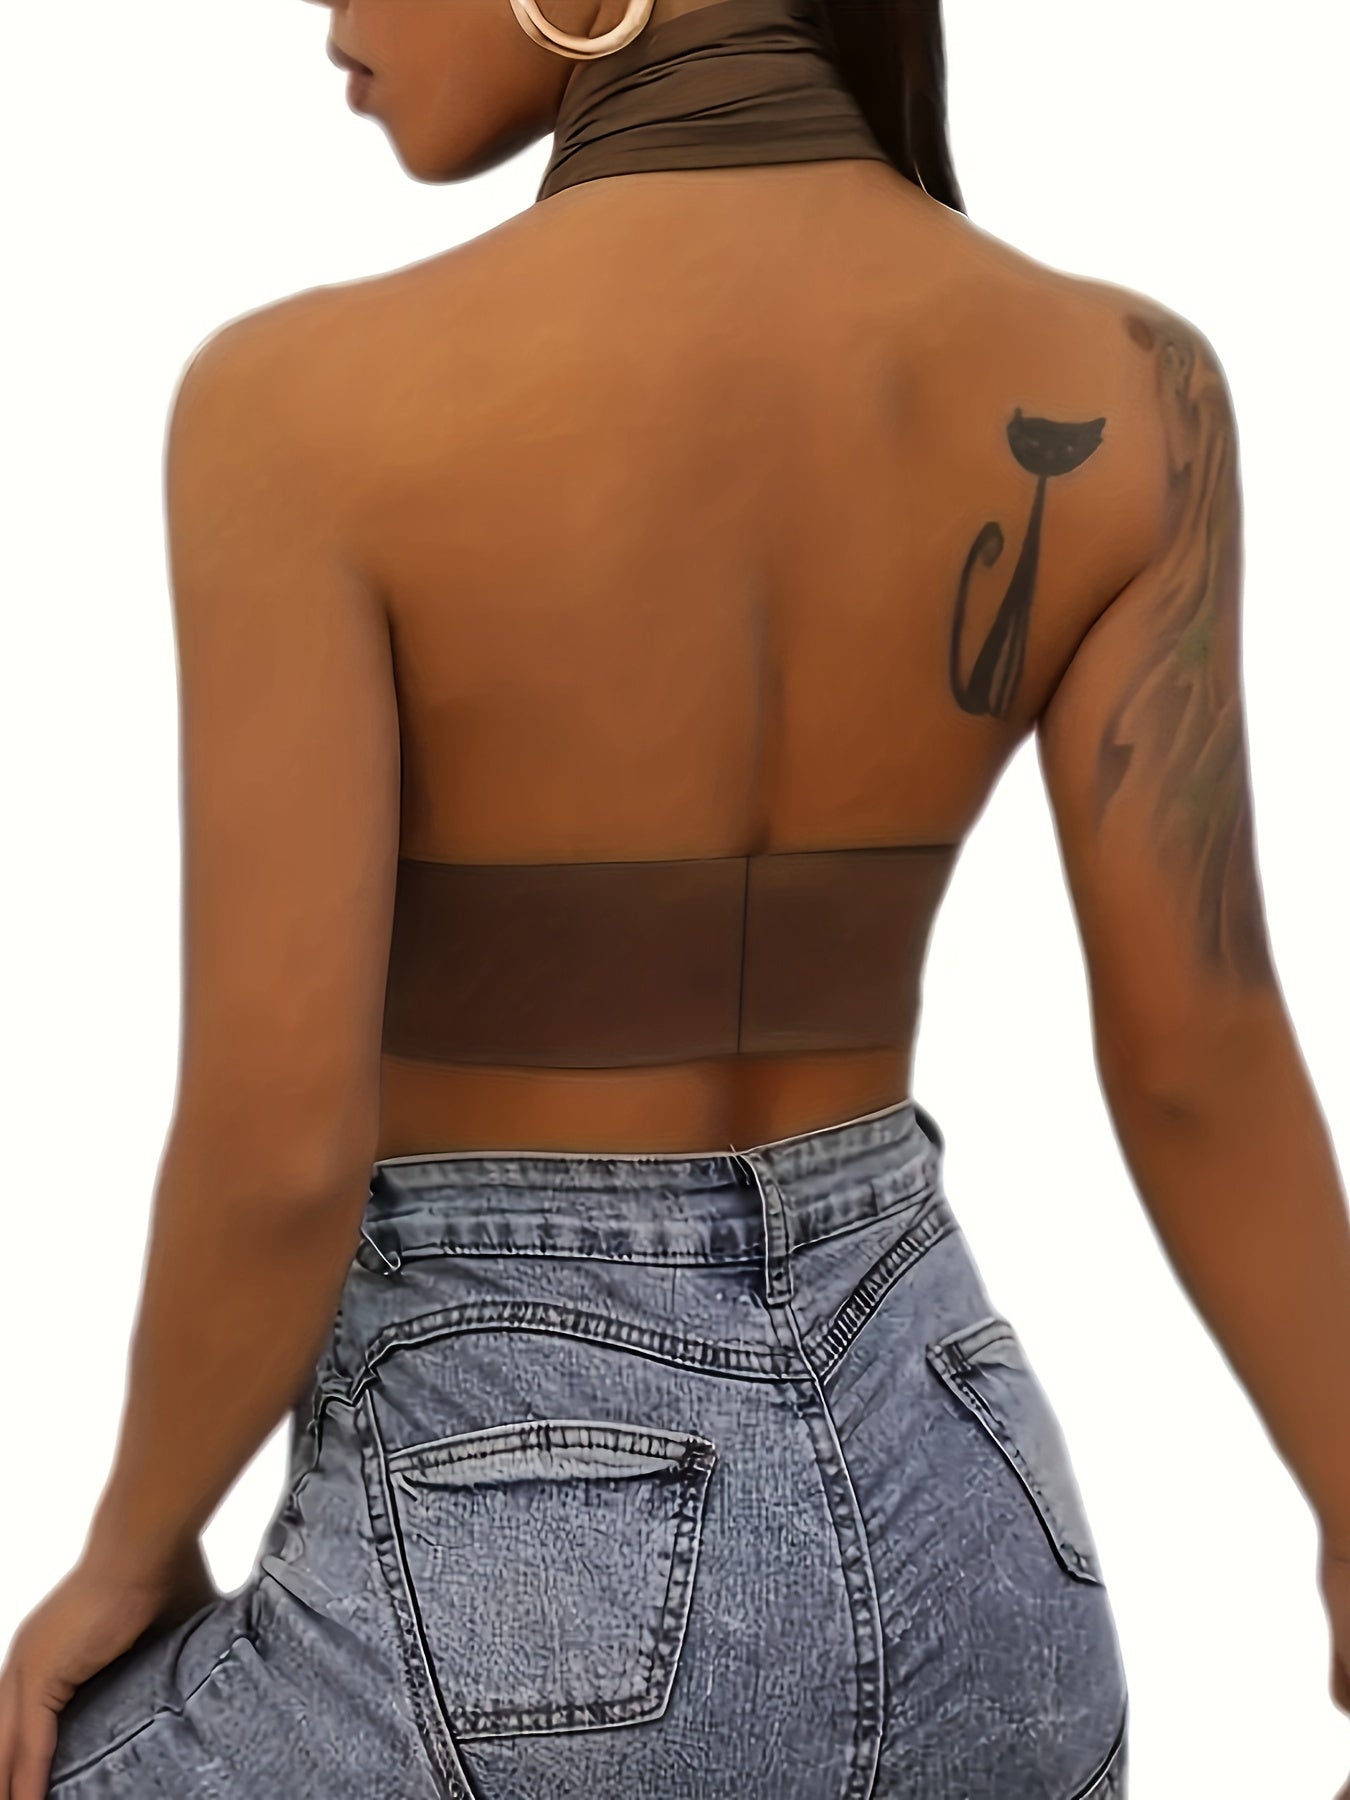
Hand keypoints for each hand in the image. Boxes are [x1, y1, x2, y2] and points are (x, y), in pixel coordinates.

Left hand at [0, 1539, 219, 1799]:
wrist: (148, 1541)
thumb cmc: (167, 1565)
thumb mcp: (170, 1624)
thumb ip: (175, 1652)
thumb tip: (213, 1662)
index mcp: (54, 1646)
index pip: (29, 1717)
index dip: (29, 1754)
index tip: (43, 1780)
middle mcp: (28, 1658)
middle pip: (6, 1736)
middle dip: (10, 1774)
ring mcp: (28, 1666)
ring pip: (7, 1746)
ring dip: (11, 1785)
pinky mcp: (41, 1674)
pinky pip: (28, 1746)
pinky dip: (27, 1782)